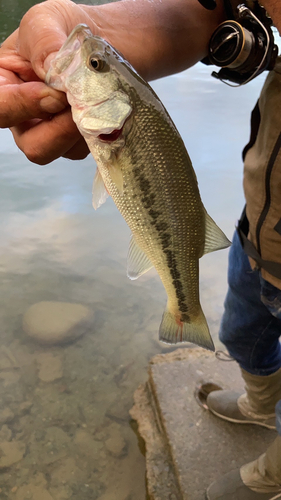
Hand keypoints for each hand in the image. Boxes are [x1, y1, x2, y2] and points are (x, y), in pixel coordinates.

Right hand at [0, 0, 98, 163]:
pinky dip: (100, 128)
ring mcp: (52, 134)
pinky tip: (104, 104)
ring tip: (96, 96)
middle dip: (61, 128)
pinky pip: (87, 148)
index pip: (1, 109)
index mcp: (6, 86)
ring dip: (84, 126)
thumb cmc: (67, 29)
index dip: (24, 106)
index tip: (55, 93)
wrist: (105, 39)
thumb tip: (51, 70)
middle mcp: (25, 117)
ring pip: (64, 151)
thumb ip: (43, 42)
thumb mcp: (46, 20)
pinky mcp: (77, 142)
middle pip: (33, 145)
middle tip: (82, 101)